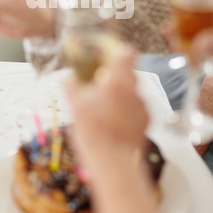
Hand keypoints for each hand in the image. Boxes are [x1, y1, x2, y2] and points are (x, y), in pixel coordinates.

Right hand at [65, 47, 148, 170]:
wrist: (112, 162)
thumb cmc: (92, 132)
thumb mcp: (75, 107)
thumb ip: (71, 87)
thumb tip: (65, 77)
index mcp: (118, 80)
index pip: (128, 53)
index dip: (120, 50)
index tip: (110, 55)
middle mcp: (134, 89)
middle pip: (129, 72)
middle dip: (116, 76)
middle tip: (100, 85)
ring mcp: (143, 105)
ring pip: (133, 91)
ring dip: (123, 94)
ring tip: (106, 108)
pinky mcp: (147, 120)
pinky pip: (138, 107)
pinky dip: (129, 109)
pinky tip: (115, 121)